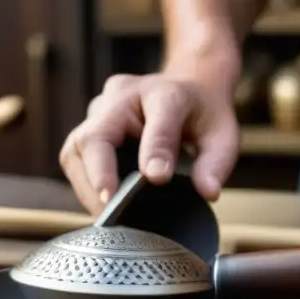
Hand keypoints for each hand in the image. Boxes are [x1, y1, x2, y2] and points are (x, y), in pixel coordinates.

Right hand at [59, 66, 239, 213]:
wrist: (188, 85)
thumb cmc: (204, 113)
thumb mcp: (223, 135)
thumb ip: (216, 163)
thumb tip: (208, 193)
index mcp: (167, 93)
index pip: (158, 120)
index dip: (154, 150)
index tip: (156, 179)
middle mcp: (126, 95)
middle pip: (95, 134)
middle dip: (99, 176)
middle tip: (111, 209)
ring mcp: (103, 106)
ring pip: (76, 147)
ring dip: (87, 184)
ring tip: (106, 213)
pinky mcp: (91, 122)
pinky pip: (77, 155)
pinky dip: (87, 182)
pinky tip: (103, 202)